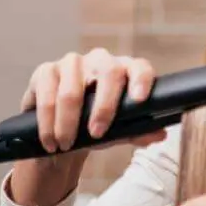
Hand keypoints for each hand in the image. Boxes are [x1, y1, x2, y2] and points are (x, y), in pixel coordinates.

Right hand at [10, 48, 166, 205]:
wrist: (62, 129)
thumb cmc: (97, 124)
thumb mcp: (119, 131)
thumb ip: (138, 132)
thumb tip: (159, 135)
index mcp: (126, 70)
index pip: (140, 67)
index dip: (141, 80)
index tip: (140, 99)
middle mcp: (101, 60)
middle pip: (109, 73)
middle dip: (104, 107)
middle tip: (97, 134)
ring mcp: (72, 62)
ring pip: (72, 91)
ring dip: (68, 123)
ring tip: (65, 145)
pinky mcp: (46, 71)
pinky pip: (46, 95)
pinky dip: (48, 122)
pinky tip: (50, 139)